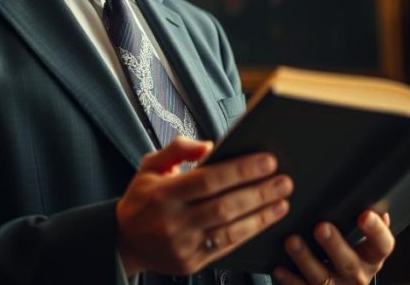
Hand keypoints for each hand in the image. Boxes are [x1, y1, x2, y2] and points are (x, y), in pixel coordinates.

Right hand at [116, 136, 292, 275]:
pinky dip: (249, 232)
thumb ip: (177, 149)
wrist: (124, 242)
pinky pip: (227, 247)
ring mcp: (183, 245)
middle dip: (259, 192)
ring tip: (282, 200)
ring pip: (230, 229)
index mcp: (163, 193)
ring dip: (261, 215)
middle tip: (284, 181)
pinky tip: (265, 219)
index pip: (209, 179)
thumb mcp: (150, 166)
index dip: (241, 170)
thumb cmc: (143, 199)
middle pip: (225, 205)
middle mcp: (172, 221)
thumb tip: (209, 145)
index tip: (268, 160)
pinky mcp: (191, 263)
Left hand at [273, 211, 393, 284]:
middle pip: (349, 263)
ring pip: (321, 277)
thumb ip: (366, 223)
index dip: (376, 231)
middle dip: (334, 245)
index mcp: (373, 257)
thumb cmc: (352, 254)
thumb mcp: (364, 242)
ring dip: (305, 259)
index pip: (383, 245)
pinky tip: (278, 267)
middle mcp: (357, 275)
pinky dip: (289, 278)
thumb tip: (370, 194)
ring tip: (292, 241)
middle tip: (321, 227)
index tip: (365, 214)